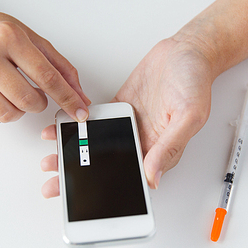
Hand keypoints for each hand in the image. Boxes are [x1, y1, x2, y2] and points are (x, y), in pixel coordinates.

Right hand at [0, 8, 90, 124]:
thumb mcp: (33, 40)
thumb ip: (61, 68)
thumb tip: (80, 97)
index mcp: (8, 38)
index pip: (47, 77)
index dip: (68, 98)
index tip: (79, 112)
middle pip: (28, 100)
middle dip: (40, 103)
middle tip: (35, 94)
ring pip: (8, 114)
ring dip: (20, 111)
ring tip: (16, 94)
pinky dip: (1, 115)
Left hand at [40, 36, 213, 196]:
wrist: (186, 52)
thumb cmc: (195, 82)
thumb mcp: (189, 115)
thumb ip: (169, 146)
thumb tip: (152, 176)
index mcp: (160, 151)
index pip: (130, 179)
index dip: (106, 190)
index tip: (84, 196)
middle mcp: (143, 142)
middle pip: (108, 166)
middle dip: (81, 176)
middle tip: (55, 184)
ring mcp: (130, 126)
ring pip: (98, 147)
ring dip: (75, 153)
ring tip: (52, 158)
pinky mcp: (120, 109)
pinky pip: (97, 123)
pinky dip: (78, 127)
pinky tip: (62, 129)